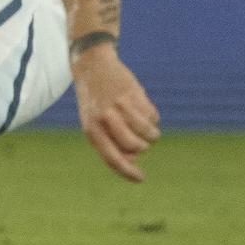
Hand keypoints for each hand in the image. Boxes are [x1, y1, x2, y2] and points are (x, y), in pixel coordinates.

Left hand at [72, 43, 159, 181]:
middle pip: (135, 147)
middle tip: (141, 140)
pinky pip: (152, 116)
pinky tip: (141, 108)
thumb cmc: (94, 102)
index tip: (141, 179)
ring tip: (146, 127)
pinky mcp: (133, 94)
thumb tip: (131, 162)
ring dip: (151, 133)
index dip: (128, 172)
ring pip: (148, 132)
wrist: (92, 66)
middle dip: (142, 147)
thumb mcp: (94, 124)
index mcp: (91, 130)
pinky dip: (152, 117)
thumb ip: (109, 144)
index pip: (111, 158)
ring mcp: (119, 106)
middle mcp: (103, 119)